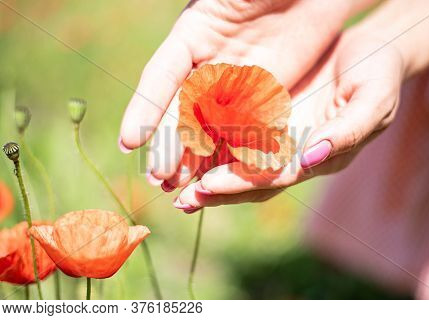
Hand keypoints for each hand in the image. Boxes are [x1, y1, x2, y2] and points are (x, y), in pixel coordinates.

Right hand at [118, 0, 363, 182]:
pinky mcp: (263, 98)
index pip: (162, 77)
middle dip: (169, 143)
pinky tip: (216, 175)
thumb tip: (185, 55)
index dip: (145, 109)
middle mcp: (209, 64)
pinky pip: (243, 128)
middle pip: (183, 109)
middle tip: (158, 177)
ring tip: (178, 186)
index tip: (130, 142)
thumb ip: (205, 21)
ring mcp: (235, 84)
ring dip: (192, 157)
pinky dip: (229, 152)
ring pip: (208, 126)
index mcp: (193, 35)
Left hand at [173, 31, 404, 211]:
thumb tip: (310, 159)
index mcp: (312, 157)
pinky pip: (232, 128)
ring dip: (203, 172)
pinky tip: (182, 143)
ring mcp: (275, 134)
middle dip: (214, 190)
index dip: (240, 184)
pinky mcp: (264, 113)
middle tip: (181, 198)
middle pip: (247, 179)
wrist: (370, 53)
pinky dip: (208, 140)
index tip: (207, 187)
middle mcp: (289, 153)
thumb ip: (346, 132)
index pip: (272, 178)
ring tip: (171, 183)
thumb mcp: (372, 102)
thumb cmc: (377, 77)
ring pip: (234, 159)